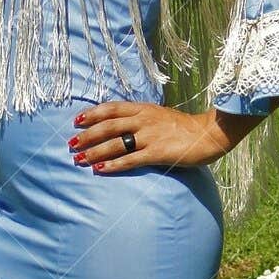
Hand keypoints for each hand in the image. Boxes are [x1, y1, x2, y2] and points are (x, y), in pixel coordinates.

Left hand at [67, 100, 267, 172]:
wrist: (208, 134)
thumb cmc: (185, 127)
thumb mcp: (160, 116)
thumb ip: (142, 119)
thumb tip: (123, 126)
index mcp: (144, 109)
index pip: (112, 108)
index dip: (92, 114)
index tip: (76, 121)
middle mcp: (143, 120)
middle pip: (108, 126)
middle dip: (86, 136)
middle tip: (70, 145)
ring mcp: (150, 136)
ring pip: (114, 143)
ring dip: (94, 152)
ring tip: (79, 159)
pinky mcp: (157, 153)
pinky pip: (130, 159)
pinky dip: (113, 165)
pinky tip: (100, 170)